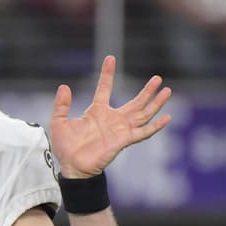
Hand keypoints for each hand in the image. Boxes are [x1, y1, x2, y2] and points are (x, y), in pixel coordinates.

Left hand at [48, 55, 171, 178]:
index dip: (107, 74)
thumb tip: (64, 86)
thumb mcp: (59, 122)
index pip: (104, 88)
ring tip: (167, 90)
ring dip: (155, 102)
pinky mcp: (124, 141)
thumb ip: (62, 105)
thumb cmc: (66, 148)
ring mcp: (120, 130)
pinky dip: (155, 126)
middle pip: (134, 102)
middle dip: (147, 90)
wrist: (72, 167)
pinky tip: (166, 117)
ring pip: (143, 113)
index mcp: (97, 112)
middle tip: (158, 78)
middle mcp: (112, 119)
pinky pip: (143, 132)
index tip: (110, 58)